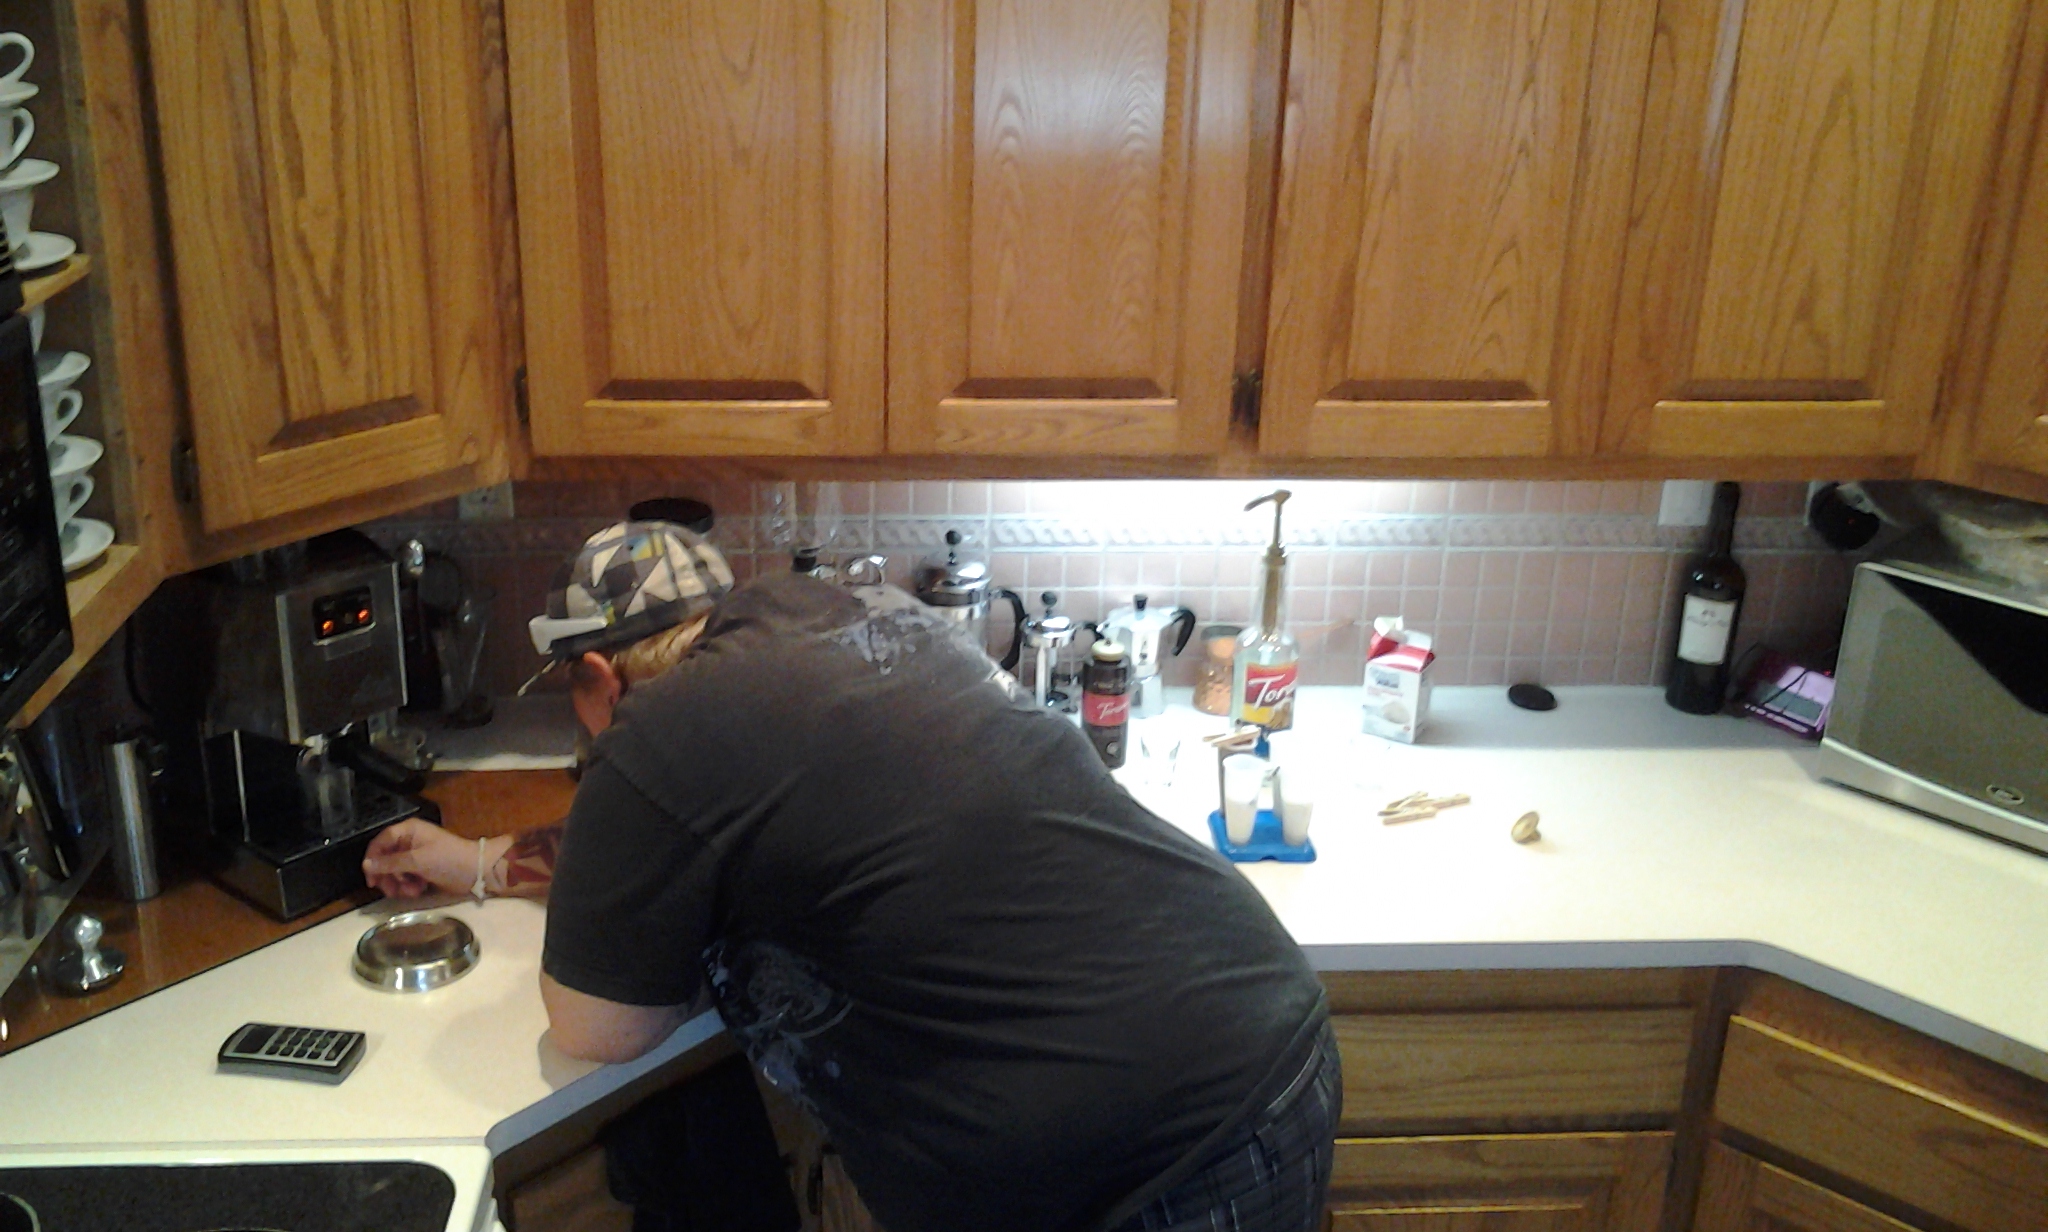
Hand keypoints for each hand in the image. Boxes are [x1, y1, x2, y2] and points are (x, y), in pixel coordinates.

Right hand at [363, 819, 478, 898]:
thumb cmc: (448, 859)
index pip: (380, 842)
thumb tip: (367, 865)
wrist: (476, 871)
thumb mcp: (417, 860)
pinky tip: (419, 890)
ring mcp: (416, 855)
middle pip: (386, 859)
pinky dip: (410, 886)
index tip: (371, 879)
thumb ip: (390, 863)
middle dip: (387, 877)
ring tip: (410, 892)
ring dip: (400, 884)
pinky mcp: (423, 869)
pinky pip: (407, 878)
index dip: (372, 860)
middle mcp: (410, 840)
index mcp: (408, 830)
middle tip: (391, 892)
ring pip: (395, 871)